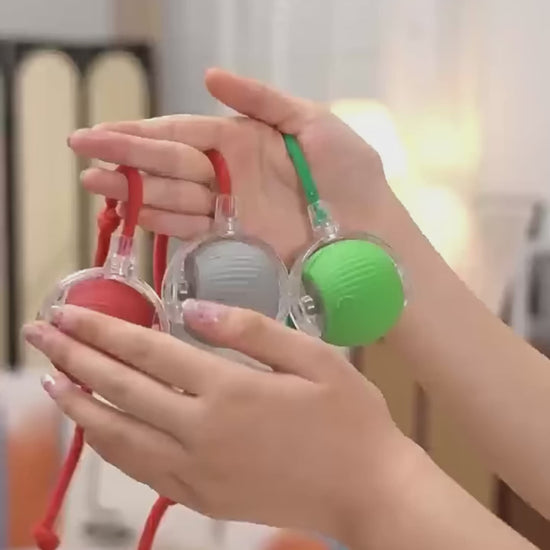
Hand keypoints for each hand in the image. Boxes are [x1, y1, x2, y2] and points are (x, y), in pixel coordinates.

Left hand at [22, 303, 417, 543]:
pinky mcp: (202, 497)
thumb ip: (252, 330)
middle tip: (41, 334)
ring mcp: (197, 472)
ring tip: (52, 379)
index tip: (69, 311)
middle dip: (76, 357)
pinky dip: (109, 445)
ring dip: (80, 405)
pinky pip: (140, 469)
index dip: (105, 330)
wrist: (366, 491)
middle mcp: (202, 433)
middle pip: (122, 390)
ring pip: (119, 436)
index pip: (149, 353)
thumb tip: (195, 308)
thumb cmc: (349, 418)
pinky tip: (96, 428)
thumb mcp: (314, 359)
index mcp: (231, 392)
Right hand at [69, 69, 405, 264]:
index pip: (183, 130)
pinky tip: (129, 210)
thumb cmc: (350, 173)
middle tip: (83, 152)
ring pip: (170, 195)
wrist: (368, 230)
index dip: (142, 130)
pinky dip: (158, 219)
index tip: (103, 130)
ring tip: (94, 182)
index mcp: (243, 139)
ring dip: (132, 189)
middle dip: (125, 156)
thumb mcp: (313, 121)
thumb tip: (209, 77)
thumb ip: (261, 99)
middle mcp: (230, 172)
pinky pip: (189, 227)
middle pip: (168, 162)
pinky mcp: (233, 239)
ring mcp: (229, 207)